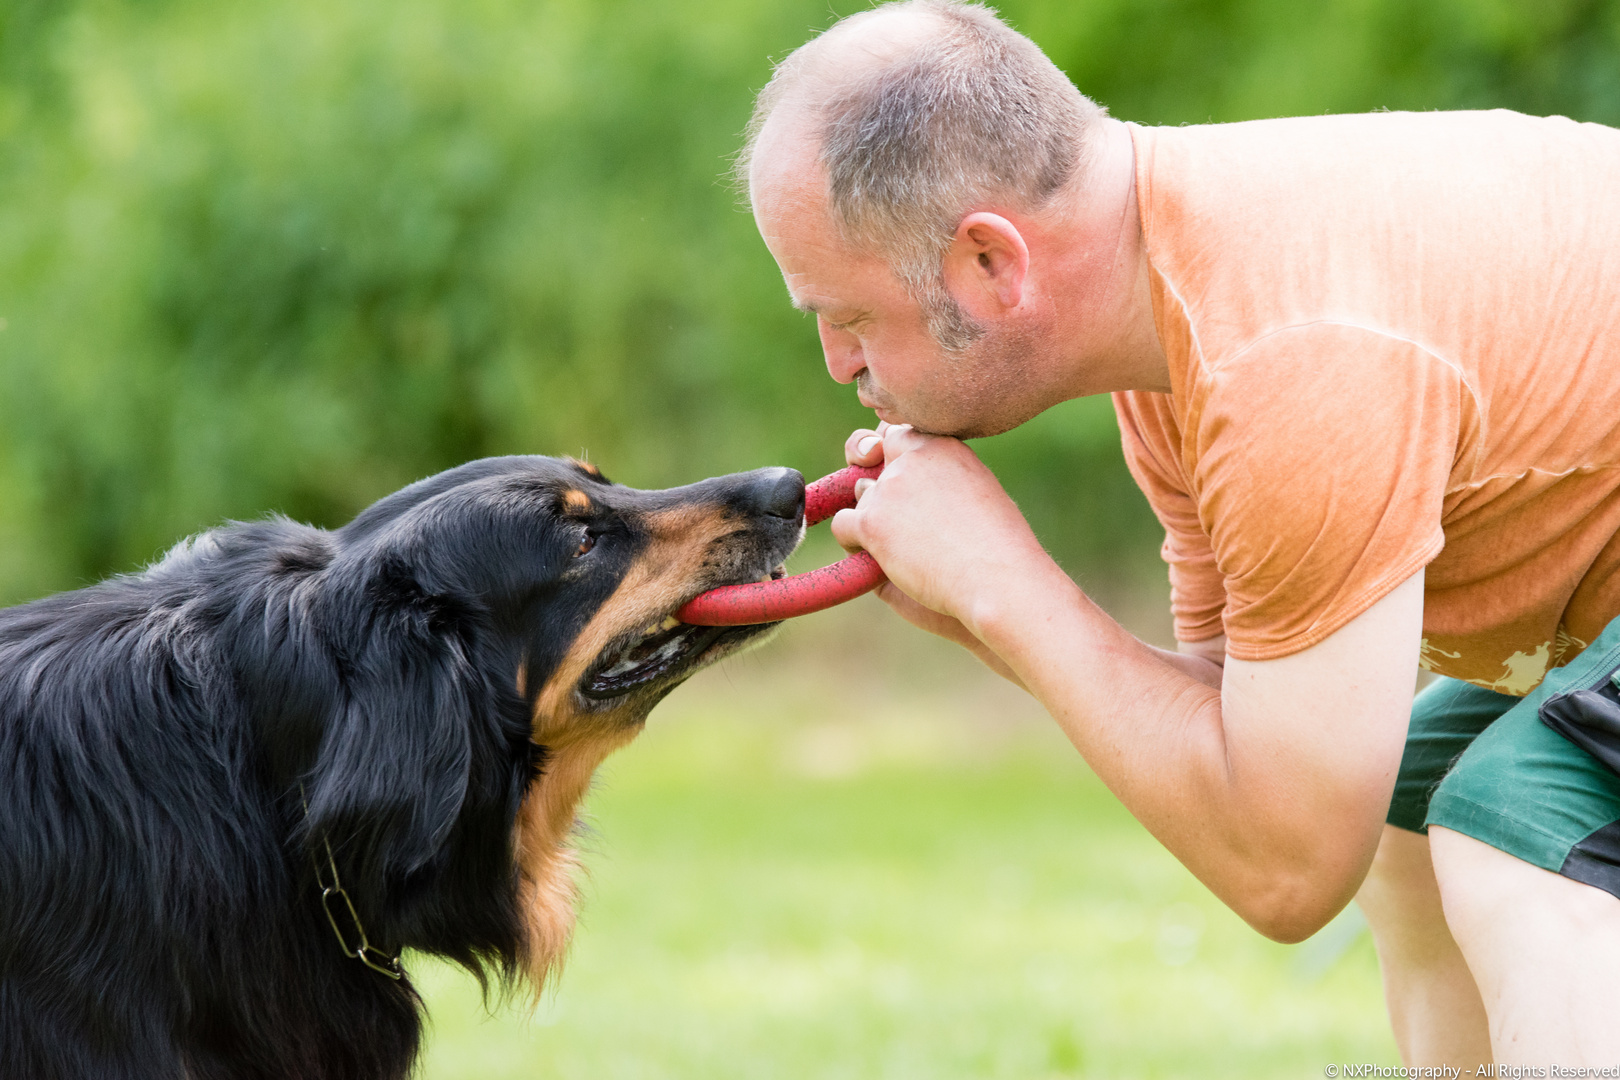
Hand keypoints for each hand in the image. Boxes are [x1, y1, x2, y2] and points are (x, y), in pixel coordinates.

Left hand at [834, 424, 1060, 684]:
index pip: (899, 431)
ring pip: (859, 493)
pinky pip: (843, 524)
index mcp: (945, 444)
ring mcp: (891, 487)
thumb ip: (937, 482)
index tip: (898, 476)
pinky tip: (879, 561)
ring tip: (907, 548)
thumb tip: (897, 490)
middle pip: (871, 453)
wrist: (1002, 581)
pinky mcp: (873, 520)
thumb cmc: (999, 550)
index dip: (891, 453)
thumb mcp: (976, 494)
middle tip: (894, 516)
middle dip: (876, 480)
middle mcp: (915, 456)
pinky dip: (853, 544)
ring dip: (872, 518)